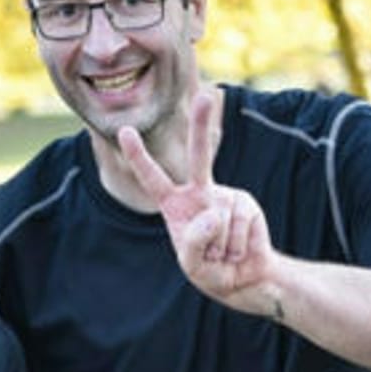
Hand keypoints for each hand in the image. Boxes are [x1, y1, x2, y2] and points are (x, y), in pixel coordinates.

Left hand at [117, 94, 280, 315]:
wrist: (245, 278)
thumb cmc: (211, 271)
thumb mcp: (191, 265)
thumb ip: (193, 242)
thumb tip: (212, 213)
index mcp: (174, 204)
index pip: (152, 178)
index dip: (139, 155)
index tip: (124, 130)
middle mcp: (199, 193)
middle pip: (199, 156)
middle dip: (203, 124)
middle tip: (208, 93)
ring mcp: (224, 195)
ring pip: (218, 217)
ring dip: (221, 246)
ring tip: (222, 252)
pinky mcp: (246, 203)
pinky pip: (238, 224)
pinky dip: (237, 244)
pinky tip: (237, 248)